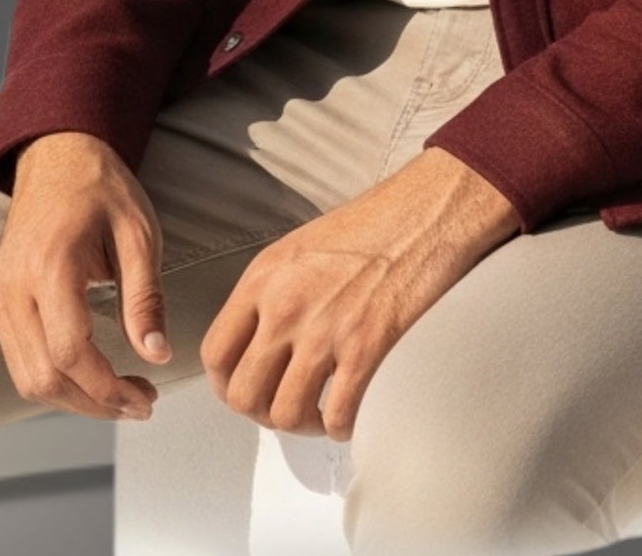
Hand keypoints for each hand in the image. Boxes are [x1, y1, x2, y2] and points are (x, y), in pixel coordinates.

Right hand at [0, 131, 174, 419]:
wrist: (56, 156)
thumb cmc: (100, 189)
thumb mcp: (138, 234)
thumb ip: (145, 297)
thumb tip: (157, 354)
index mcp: (50, 267)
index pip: (70, 353)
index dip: (108, 389)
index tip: (147, 397)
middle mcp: (14, 289)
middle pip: (44, 378)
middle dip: (94, 404)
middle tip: (142, 402)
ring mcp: (1, 298)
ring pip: (27, 379)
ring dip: (75, 400)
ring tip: (122, 394)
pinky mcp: (0, 303)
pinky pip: (21, 361)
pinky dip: (56, 381)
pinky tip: (93, 376)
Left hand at [199, 145, 519, 441]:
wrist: (426, 214)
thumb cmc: (371, 226)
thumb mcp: (299, 248)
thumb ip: (271, 293)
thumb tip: (258, 343)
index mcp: (264, 277)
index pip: (215, 353)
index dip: (226, 386)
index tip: (244, 392)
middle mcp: (286, 306)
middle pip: (244, 395)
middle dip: (262, 413)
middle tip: (286, 407)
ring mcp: (325, 330)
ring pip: (286, 415)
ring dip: (302, 425)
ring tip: (320, 414)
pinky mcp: (367, 349)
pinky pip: (337, 416)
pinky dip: (341, 427)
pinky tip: (351, 411)